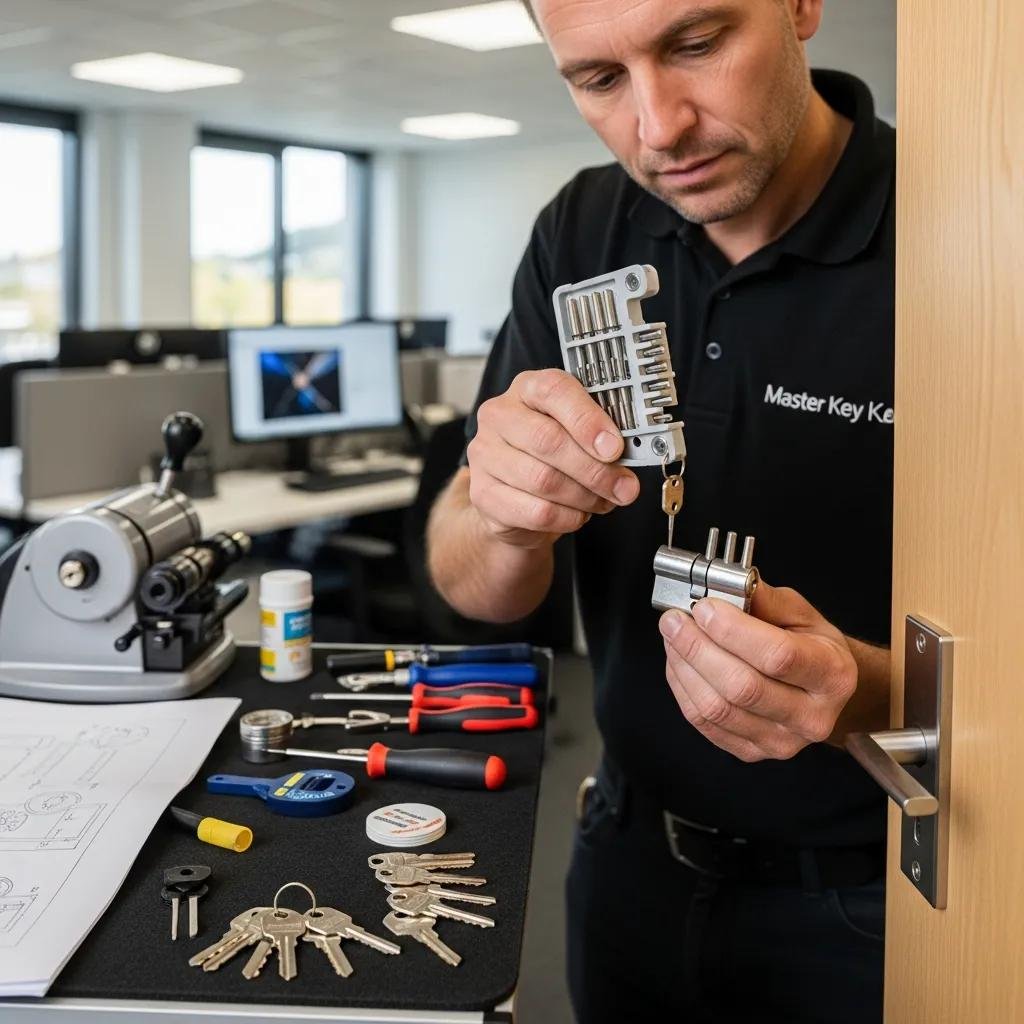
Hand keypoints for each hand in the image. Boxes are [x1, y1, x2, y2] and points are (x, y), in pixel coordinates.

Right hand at [466, 369, 639, 547]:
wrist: (515, 498)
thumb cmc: (551, 456)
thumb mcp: (576, 433)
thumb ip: (600, 437)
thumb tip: (626, 459)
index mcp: (526, 388)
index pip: (554, 391)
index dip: (587, 420)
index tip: (615, 447)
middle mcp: (499, 415)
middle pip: (548, 440)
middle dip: (595, 469)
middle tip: (624, 487)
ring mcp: (485, 455)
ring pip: (543, 480)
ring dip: (584, 496)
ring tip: (603, 501)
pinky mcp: (483, 494)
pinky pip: (536, 511)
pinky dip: (567, 517)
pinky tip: (578, 514)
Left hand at [659, 581, 857, 761]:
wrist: (822, 690)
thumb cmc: (810, 646)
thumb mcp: (802, 613)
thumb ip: (766, 600)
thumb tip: (727, 587)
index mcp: (832, 675)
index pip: (778, 656)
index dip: (733, 631)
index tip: (705, 607)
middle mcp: (811, 717)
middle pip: (741, 688)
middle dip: (697, 648)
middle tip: (675, 619)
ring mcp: (780, 741)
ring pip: (716, 708)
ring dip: (683, 666)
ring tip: (673, 636)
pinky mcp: (751, 752)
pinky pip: (703, 722)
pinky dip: (682, 687)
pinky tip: (679, 661)